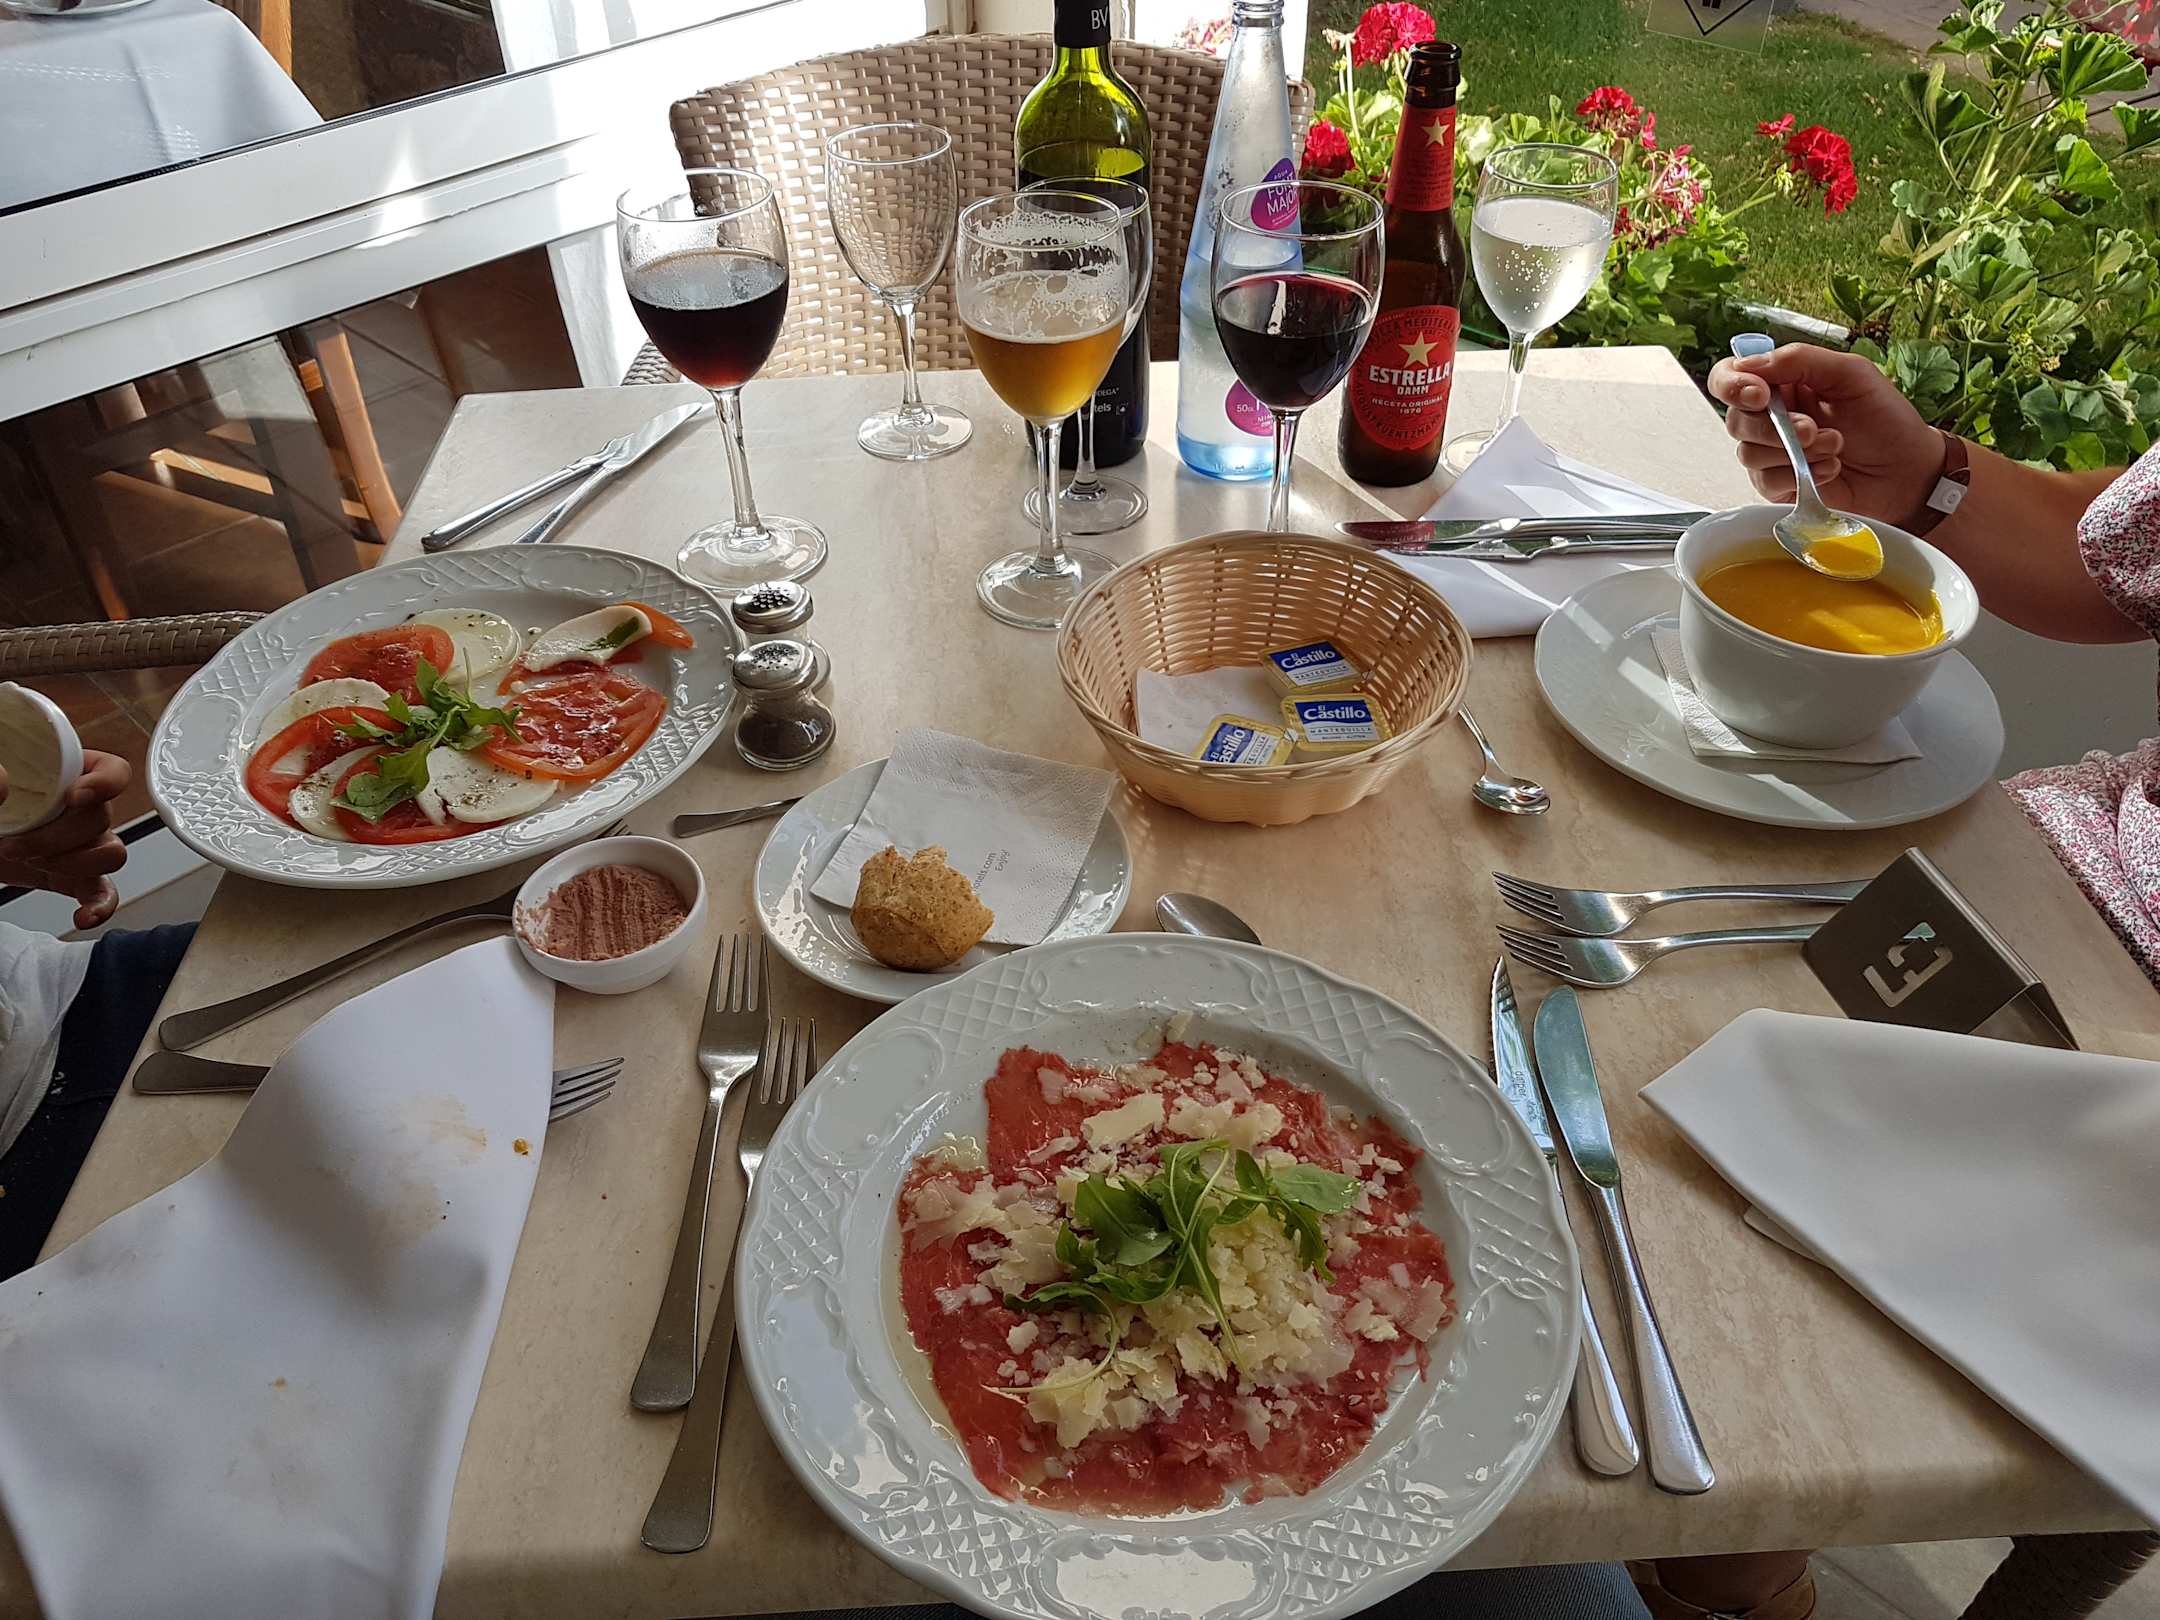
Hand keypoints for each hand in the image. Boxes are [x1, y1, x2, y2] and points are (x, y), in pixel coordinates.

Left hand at [0, 751, 130, 927]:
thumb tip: (3, 781)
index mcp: (66, 773)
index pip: (112, 771)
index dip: (104, 783)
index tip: (73, 797)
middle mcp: (80, 808)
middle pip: (102, 818)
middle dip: (57, 837)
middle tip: (15, 843)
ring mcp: (80, 843)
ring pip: (110, 853)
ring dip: (73, 864)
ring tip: (32, 863)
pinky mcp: (72, 876)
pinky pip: (103, 891)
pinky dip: (99, 905)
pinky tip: (85, 915)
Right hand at [1706, 343, 1943, 526]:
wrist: (1908, 470)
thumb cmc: (1886, 419)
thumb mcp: (1851, 374)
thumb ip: (1800, 359)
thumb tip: (1750, 363)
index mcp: (1783, 383)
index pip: (1731, 377)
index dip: (1732, 385)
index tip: (1759, 394)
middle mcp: (1771, 417)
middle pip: (1735, 419)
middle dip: (1772, 427)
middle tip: (1811, 429)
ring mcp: (1773, 453)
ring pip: (1748, 453)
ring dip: (1795, 451)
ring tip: (1834, 446)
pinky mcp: (1780, 485)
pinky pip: (1766, 481)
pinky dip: (1801, 474)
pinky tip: (1830, 469)